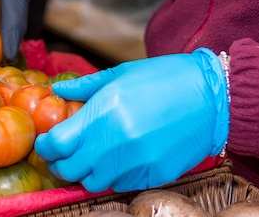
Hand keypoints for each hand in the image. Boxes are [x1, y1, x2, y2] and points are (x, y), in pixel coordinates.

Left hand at [35, 48, 229, 191]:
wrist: (213, 97)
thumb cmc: (165, 79)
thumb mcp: (120, 74)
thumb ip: (84, 87)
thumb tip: (58, 91)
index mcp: (104, 113)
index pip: (57, 144)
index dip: (45, 146)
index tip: (46, 142)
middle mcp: (116, 143)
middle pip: (70, 169)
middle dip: (60, 163)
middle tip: (63, 153)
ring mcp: (136, 163)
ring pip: (93, 182)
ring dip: (86, 172)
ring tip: (91, 156)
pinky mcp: (154, 175)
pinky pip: (121, 185)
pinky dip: (113, 176)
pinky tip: (118, 159)